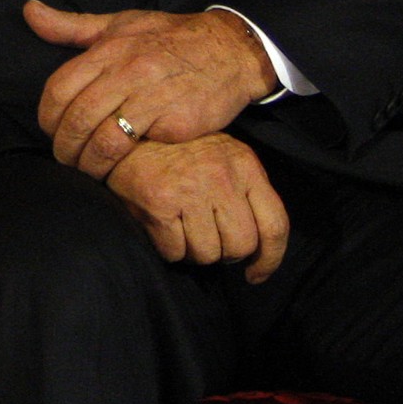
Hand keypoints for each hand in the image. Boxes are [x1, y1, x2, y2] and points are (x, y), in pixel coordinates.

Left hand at [25, 1, 275, 176]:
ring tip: (86, 171)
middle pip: (77, 116)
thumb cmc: (168, 37)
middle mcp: (127, 70)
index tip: (50, 130)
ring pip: (103, 138)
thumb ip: (72, 25)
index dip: (48, 115)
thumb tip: (29, 11)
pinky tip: (115, 171)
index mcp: (109, 47)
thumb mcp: (119, 24)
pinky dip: (118, 165)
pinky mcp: (174, 121)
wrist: (230, 50)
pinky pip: (135, 149)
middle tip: (64, 158)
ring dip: (87, 162)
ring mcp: (151, 95)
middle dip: (64, 145)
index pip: (60, 86)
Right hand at [106, 133, 289, 283]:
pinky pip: (175, 252)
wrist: (127, 129)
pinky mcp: (159, 203)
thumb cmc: (179, 148)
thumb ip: (244, 191)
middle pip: (240, 246)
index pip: (275, 225)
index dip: (269, 259)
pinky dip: (168, 247)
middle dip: (224, 252)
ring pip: (207, 255)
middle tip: (206, 235)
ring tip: (181, 225)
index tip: (255, 273)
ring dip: (193, 250)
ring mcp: (190, 190)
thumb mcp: (223, 156)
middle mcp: (221, 176)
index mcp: (244, 164)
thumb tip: (257, 247)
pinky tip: (162, 223)